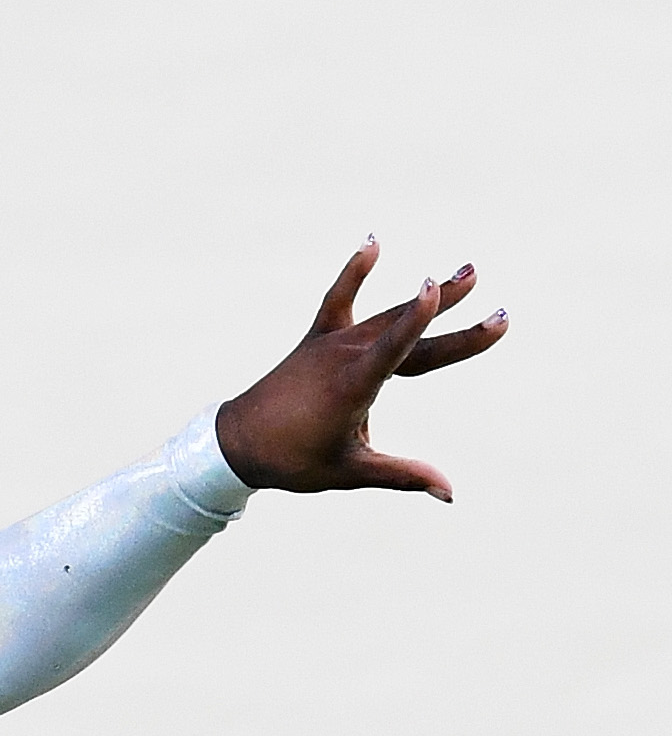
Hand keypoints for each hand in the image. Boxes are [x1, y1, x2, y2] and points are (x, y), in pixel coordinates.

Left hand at [214, 241, 506, 502]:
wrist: (237, 443)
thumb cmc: (293, 461)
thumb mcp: (349, 471)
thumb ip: (402, 475)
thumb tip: (450, 493)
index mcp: (352, 387)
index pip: (391, 349)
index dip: (413, 319)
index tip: (432, 286)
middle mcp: (344, 356)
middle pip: (407, 335)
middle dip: (453, 322)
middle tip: (499, 310)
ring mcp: (331, 342)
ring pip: (387, 314)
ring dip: (428, 298)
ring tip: (470, 275)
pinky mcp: (319, 337)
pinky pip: (339, 298)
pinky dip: (355, 272)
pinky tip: (374, 242)